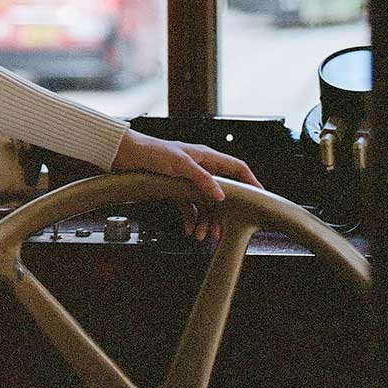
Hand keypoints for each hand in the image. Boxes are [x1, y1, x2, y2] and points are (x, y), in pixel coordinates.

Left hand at [110, 130, 260, 243]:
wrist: (127, 155)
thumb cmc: (153, 152)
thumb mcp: (180, 164)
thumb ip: (202, 179)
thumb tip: (221, 196)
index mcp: (206, 157)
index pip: (237, 168)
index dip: (251, 181)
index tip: (260, 197)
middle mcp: (200, 168)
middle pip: (221, 193)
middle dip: (223, 213)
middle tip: (222, 230)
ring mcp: (188, 180)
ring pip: (205, 203)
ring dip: (206, 220)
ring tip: (202, 235)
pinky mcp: (176, 188)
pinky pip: (189, 207)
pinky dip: (191, 219)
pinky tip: (190, 230)